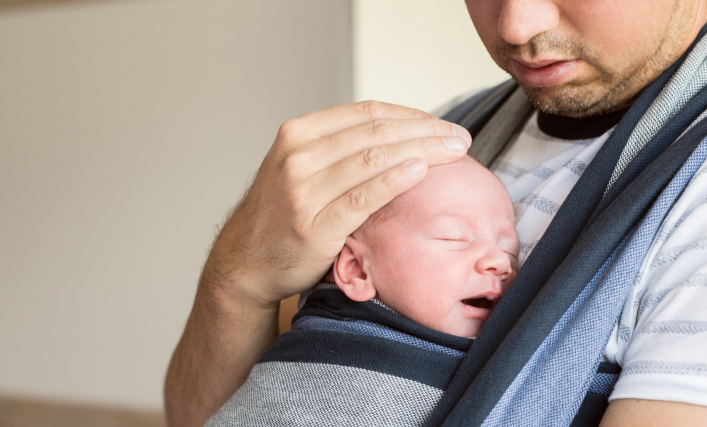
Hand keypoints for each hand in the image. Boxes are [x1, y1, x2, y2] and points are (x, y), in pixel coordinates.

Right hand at [204, 101, 471, 307]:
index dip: (412, 115)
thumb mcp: (302, 166)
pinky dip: (395, 181)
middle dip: (426, 131)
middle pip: (376, 133)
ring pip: (374, 160)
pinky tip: (421, 172)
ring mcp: (303, 191)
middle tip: (460, 137)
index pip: (367, 113)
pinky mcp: (314, 226)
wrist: (245, 261)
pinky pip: (364, 197)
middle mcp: (298, 157)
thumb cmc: (284, 213)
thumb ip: (341, 147)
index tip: (442, 124)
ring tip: (454, 152)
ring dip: (422, 152)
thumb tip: (402, 131)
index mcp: (298, 133)